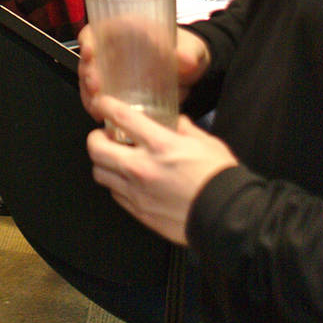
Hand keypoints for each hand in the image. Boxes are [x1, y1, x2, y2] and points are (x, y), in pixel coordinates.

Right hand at [77, 22, 209, 120]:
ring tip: (95, 106)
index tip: (90, 52)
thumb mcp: (192, 48)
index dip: (89, 40)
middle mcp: (115, 48)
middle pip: (89, 57)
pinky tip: (98, 115)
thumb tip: (186, 60)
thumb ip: (189, 52)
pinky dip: (95, 104)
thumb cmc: (187, 50)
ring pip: (89, 77)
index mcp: (128, 29)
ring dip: (87, 91)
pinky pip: (99, 95)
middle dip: (87, 72)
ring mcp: (114, 69)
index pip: (99, 29)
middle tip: (95, 88)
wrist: (192, 71)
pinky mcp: (117, 88)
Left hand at [86, 103, 237, 244]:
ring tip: (114, 160)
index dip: (105, 106)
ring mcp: (138, 192)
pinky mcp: (139, 212)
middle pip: (96, 148)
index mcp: (160, 145)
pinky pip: (115, 194)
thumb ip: (184, 129)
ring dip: (103, 163)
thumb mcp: (205, 142)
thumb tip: (175, 122)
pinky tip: (128, 181)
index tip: (102, 104)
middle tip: (103, 136)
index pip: (120, 117)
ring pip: (99, 173)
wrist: (227, 218)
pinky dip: (116, 185)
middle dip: (95, 138)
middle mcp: (143, 167)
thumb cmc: (219, 180)